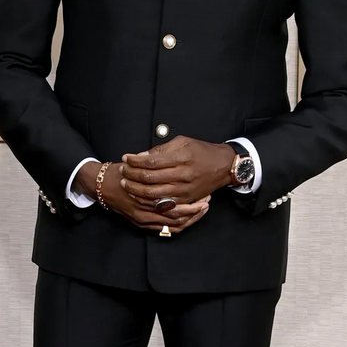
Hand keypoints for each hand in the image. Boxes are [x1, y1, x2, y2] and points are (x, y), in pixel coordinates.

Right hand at [76, 159, 210, 233]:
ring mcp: (143, 218)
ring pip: (173, 224)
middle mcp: (145, 208)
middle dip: (195, 210)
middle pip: (177, 215)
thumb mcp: (139, 164)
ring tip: (202, 209)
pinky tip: (189, 218)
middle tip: (207, 202)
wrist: (102, 186)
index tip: (204, 192)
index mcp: (147, 192)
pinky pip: (166, 229)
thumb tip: (176, 161)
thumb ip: (156, 162)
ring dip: (190, 218)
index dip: (192, 199)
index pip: (176, 199)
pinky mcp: (142, 224)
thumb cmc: (121, 173)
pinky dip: (179, 225)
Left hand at [119, 137, 234, 208]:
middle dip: (131, 175)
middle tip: (122, 171)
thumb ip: (162, 150)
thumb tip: (142, 155)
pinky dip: (148, 200)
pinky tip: (139, 195)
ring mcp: (184, 190)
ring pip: (153, 194)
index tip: (126, 157)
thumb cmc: (202, 151)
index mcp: (181, 158)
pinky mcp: (185, 200)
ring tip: (126, 183)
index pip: (151, 161)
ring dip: (136, 189)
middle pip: (149, 179)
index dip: (135, 160)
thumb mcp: (183, 142)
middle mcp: (182, 175)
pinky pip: (162, 203)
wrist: (223, 166)